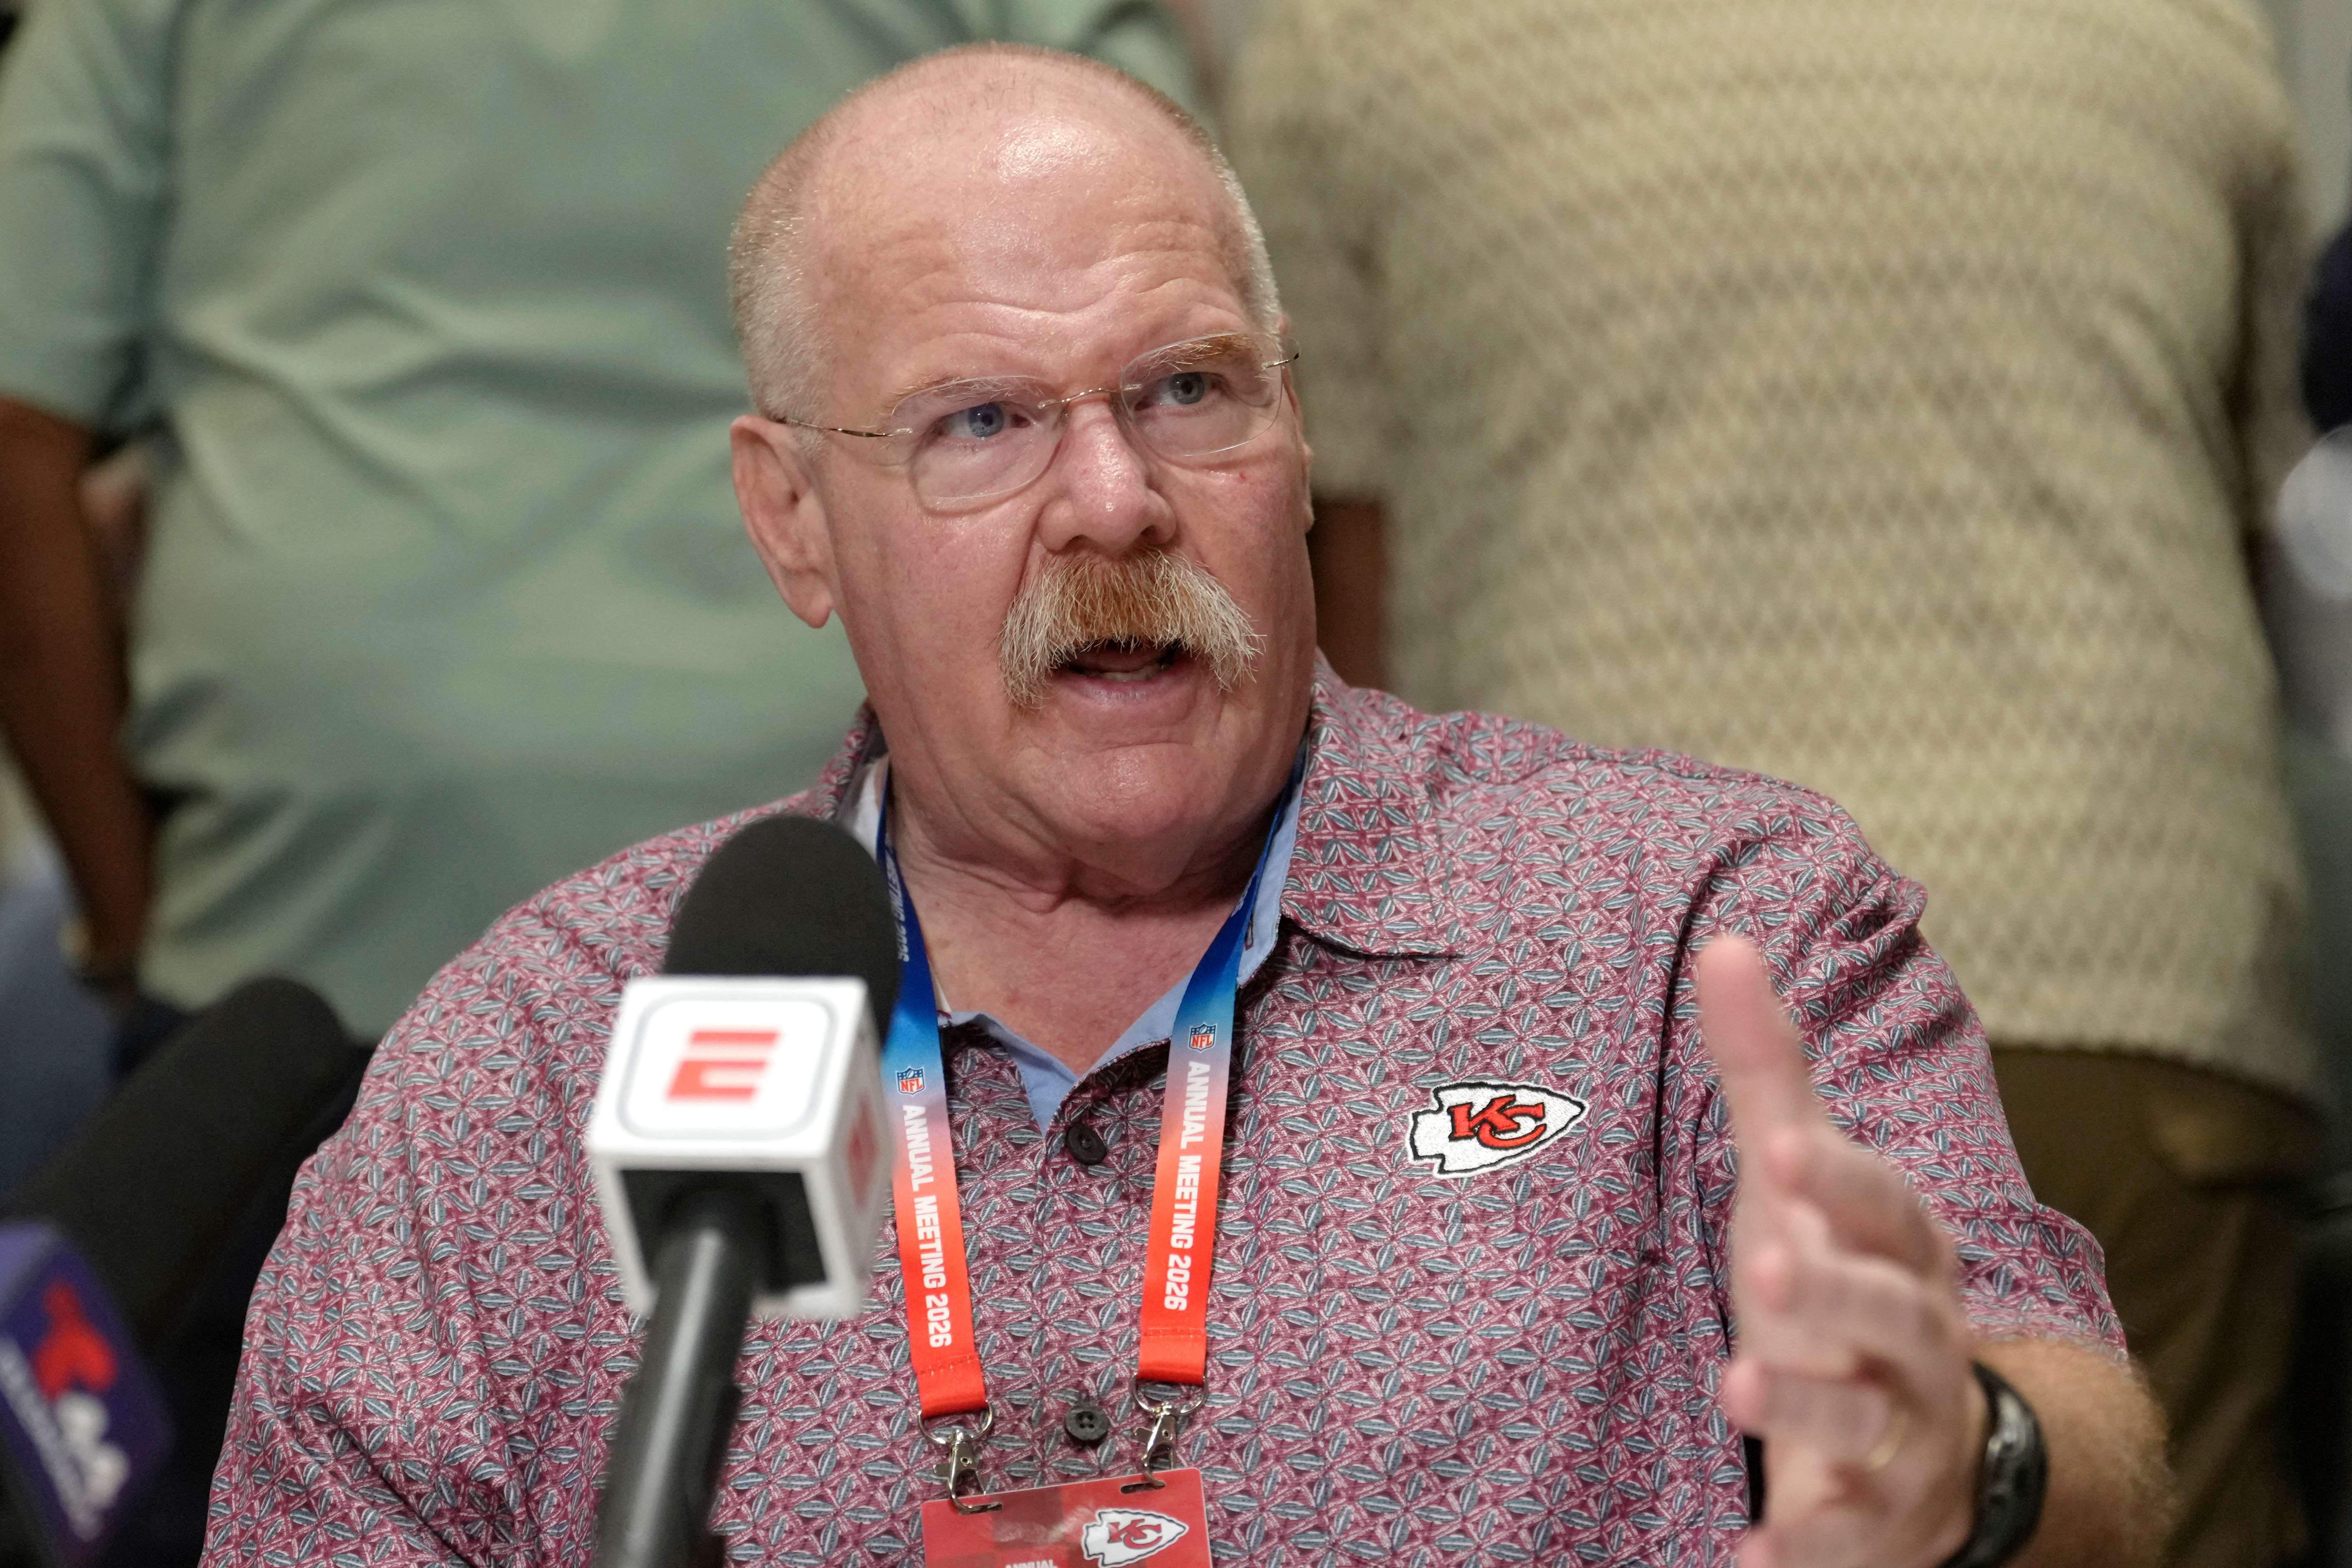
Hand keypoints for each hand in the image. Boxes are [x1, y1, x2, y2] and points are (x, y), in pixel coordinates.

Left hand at [1697, 936, 1987, 1567]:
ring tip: (1736, 1383)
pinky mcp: (1882, 1519)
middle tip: (1769, 1264)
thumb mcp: (1801, 1181)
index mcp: (1904, 1251)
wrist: (1929, 1443)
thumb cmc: (1841, 1279)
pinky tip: (1749, 1555)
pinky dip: (1805, 1548)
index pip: (1888, 1207)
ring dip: (1805, 1401)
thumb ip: (1769, 1073)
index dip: (1845, 1180)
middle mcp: (1920, 1338)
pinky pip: (1849, 1537)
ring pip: (1869, 1416)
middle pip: (1895, 1312)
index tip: (1786, 1149)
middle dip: (1837, 1291)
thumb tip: (1728, 943)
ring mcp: (1908, 1434)